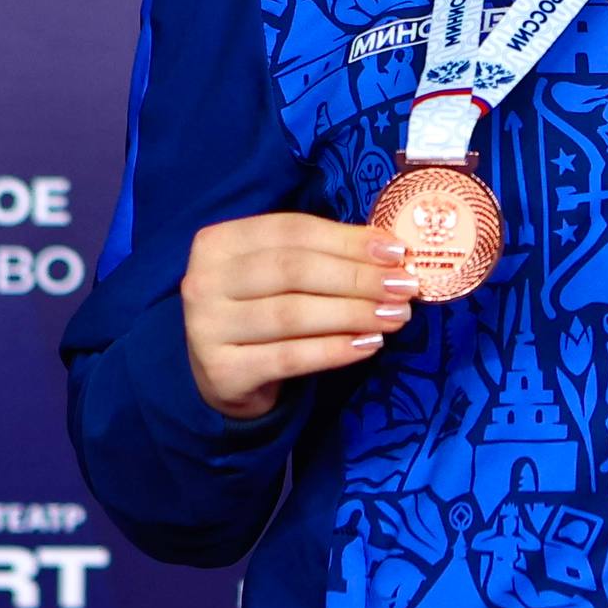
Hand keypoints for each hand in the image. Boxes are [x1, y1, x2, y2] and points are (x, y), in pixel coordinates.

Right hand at [179, 213, 417, 420]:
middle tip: (404, 287)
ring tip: (396, 316)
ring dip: (353, 313)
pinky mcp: (222, 371)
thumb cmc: (261, 310)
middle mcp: (203, 280)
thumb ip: (324, 255)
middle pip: (293, 271)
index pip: (292, 231)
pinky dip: (334, 349)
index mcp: (219, 242)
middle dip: (357, 277)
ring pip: (292, 314)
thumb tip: (391, 250)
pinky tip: (369, 344)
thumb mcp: (281, 273)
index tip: (396, 252)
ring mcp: (206, 327)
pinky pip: (289, 357)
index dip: (347, 240)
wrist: (222, 375)